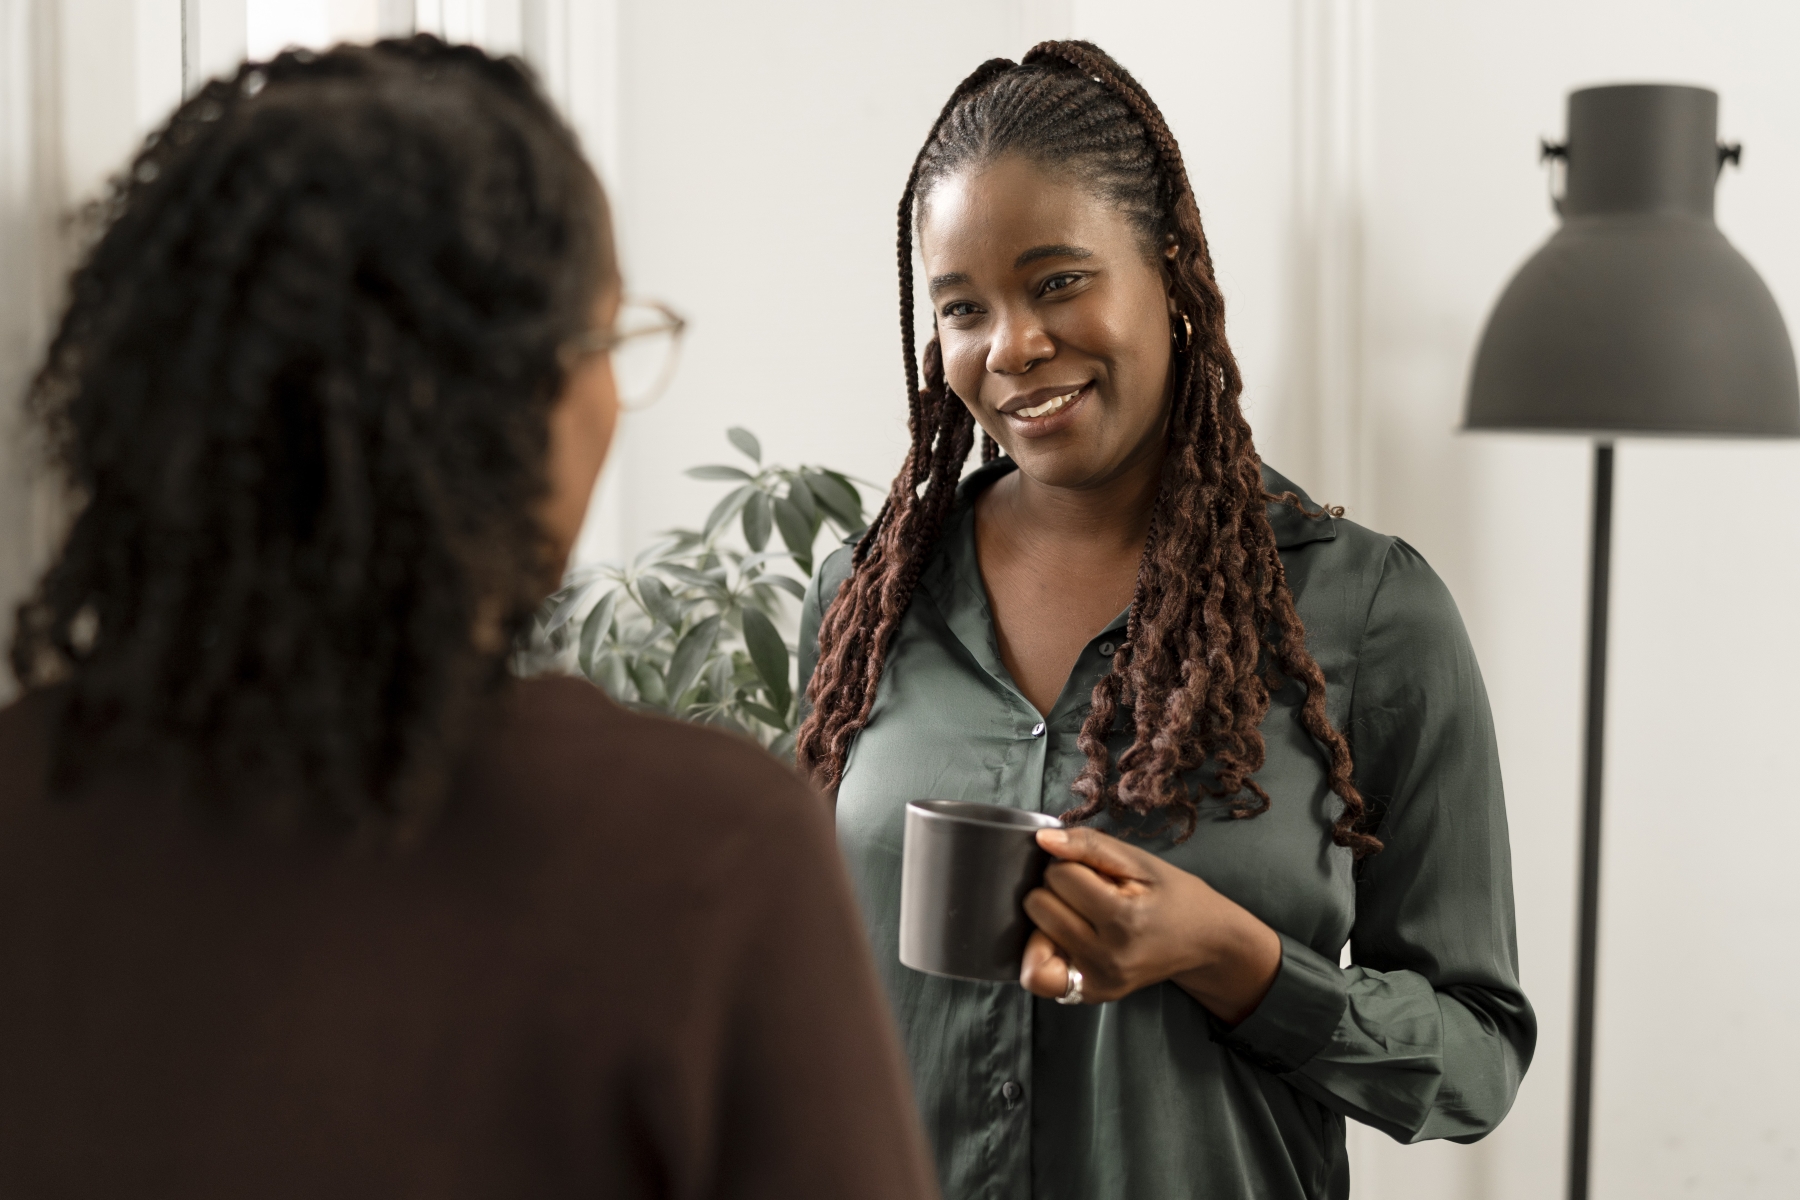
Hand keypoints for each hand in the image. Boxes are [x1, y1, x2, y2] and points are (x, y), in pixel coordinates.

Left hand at [1019, 826, 1281, 1024]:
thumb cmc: (1175, 897)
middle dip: (1058, 891)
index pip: (1059, 876)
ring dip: (1049, 919)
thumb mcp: (1140, 862)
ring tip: (1079, 916)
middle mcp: (1106, 958)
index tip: (1096, 873)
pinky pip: (1039, 977)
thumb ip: (1089, 845)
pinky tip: (1064, 941)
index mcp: (1122, 920)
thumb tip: (1043, 840)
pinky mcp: (1091, 996)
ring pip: (1033, 937)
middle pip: (1039, 906)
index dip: (1072, 865)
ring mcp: (1097, 982)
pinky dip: (1042, 953)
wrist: (1207, 943)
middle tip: (1090, 895)